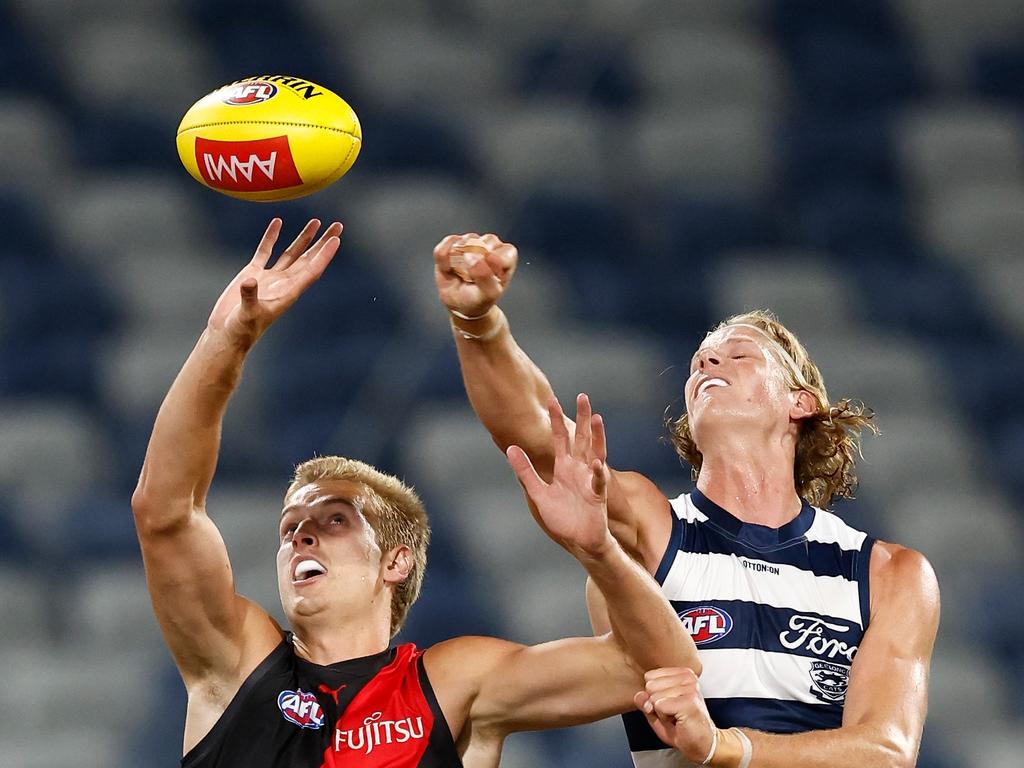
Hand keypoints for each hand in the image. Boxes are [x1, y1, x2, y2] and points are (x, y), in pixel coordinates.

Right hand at [208, 218, 340, 348]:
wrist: (227, 334)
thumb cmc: (241, 330)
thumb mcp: (247, 314)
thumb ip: (249, 297)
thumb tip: (249, 281)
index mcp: (288, 293)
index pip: (312, 270)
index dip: (324, 255)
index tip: (336, 240)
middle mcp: (284, 283)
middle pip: (309, 258)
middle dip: (323, 242)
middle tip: (338, 226)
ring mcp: (270, 278)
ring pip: (291, 253)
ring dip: (304, 238)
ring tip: (316, 222)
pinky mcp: (253, 274)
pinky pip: (266, 251)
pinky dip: (271, 237)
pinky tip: (278, 222)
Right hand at [433, 232, 516, 317]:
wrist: (459, 303)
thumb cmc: (478, 298)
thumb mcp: (488, 294)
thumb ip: (484, 276)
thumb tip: (470, 255)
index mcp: (506, 257)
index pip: (504, 252)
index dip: (494, 264)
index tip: (487, 278)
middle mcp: (491, 245)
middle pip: (483, 244)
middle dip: (473, 264)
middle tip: (472, 278)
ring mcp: (471, 241)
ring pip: (464, 242)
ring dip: (458, 261)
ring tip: (460, 274)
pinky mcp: (453, 242)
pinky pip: (447, 243)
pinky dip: (444, 259)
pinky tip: (449, 269)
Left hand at [506, 394, 611, 557]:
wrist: (579, 540)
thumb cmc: (562, 517)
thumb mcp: (538, 492)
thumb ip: (525, 470)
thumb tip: (510, 448)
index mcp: (564, 467)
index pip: (561, 437)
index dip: (557, 419)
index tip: (553, 399)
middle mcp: (579, 469)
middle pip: (581, 438)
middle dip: (582, 418)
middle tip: (583, 396)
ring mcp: (590, 480)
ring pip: (595, 453)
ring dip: (597, 437)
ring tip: (597, 419)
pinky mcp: (597, 496)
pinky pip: (597, 482)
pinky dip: (597, 473)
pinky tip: (596, 463)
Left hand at [634, 668, 717, 763]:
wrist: (702, 744)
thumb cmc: (683, 727)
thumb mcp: (658, 713)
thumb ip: (646, 702)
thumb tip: (639, 695)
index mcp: (682, 674)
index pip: (650, 676)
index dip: (654, 695)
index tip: (669, 705)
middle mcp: (688, 677)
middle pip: (650, 685)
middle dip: (657, 704)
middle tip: (673, 712)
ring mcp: (690, 688)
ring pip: (654, 697)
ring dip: (662, 712)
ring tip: (677, 716)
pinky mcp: (689, 701)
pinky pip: (660, 706)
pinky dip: (665, 718)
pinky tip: (679, 720)